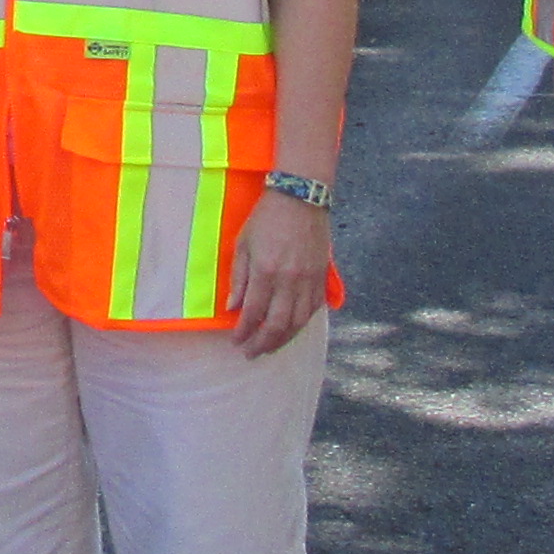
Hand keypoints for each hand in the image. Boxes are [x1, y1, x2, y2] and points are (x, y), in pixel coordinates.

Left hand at [228, 191, 333, 355]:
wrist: (301, 199)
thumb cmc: (266, 219)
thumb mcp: (243, 244)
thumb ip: (238, 278)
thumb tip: (232, 307)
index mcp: (265, 271)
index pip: (253, 312)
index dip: (244, 332)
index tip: (236, 342)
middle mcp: (289, 281)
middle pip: (277, 325)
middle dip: (262, 344)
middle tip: (251, 353)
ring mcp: (308, 281)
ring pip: (298, 323)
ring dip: (283, 340)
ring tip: (269, 348)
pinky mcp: (321, 279)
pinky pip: (313, 310)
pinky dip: (301, 325)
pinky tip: (291, 330)